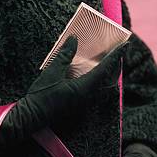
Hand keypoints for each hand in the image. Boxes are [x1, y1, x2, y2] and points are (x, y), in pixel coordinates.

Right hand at [0, 35, 124, 148]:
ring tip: (108, 64)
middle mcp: (88, 97)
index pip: (105, 70)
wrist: (32, 116)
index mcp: (84, 88)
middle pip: (110, 81)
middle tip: (118, 53)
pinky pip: (97, 93)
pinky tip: (94, 76)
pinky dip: (100, 82)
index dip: (115, 57)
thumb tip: (74, 39)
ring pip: (105, 88)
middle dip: (116, 66)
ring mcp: (84, 103)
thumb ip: (65, 55)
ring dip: (109, 75)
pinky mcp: (79, 106)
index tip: (124, 45)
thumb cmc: (41, 95)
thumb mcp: (51, 72)